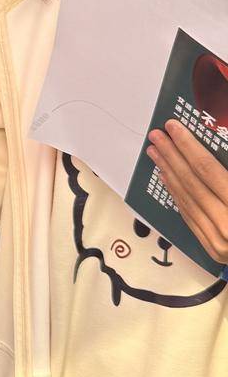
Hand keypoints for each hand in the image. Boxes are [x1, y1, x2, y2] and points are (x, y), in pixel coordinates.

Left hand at [148, 120, 227, 264]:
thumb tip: (220, 139)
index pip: (207, 169)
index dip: (188, 146)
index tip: (172, 128)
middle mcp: (227, 223)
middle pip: (192, 182)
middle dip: (171, 156)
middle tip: (156, 136)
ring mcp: (218, 240)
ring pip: (186, 199)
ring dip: (168, 173)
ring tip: (155, 153)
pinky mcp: (213, 249)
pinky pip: (189, 216)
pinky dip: (177, 195)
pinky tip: (167, 178)